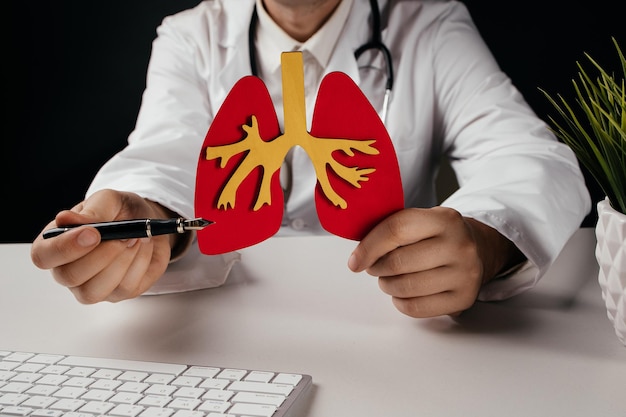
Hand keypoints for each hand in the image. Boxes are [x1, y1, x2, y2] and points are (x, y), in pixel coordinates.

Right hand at [31, 189, 177, 303]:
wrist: (150, 224)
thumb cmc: (121, 212)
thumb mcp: (109, 200)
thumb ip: (92, 210)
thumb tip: (65, 219)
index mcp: (56, 243)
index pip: (43, 256)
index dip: (65, 248)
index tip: (93, 233)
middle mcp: (67, 269)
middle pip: (70, 277)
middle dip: (102, 255)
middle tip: (124, 236)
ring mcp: (91, 286)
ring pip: (94, 291)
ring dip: (122, 261)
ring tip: (135, 238)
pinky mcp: (117, 294)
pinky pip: (125, 289)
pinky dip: (139, 264)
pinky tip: (142, 248)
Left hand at [347, 207, 523, 317]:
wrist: (480, 249)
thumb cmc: (438, 236)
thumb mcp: (422, 220)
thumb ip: (392, 229)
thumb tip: (358, 253)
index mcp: (445, 219)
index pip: (396, 230)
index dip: (369, 247)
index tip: (355, 261)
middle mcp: (459, 245)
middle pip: (398, 262)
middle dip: (377, 268)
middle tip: (374, 267)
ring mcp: (465, 273)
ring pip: (406, 287)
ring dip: (387, 285)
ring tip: (388, 279)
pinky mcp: (464, 298)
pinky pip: (417, 308)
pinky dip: (400, 302)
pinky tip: (401, 294)